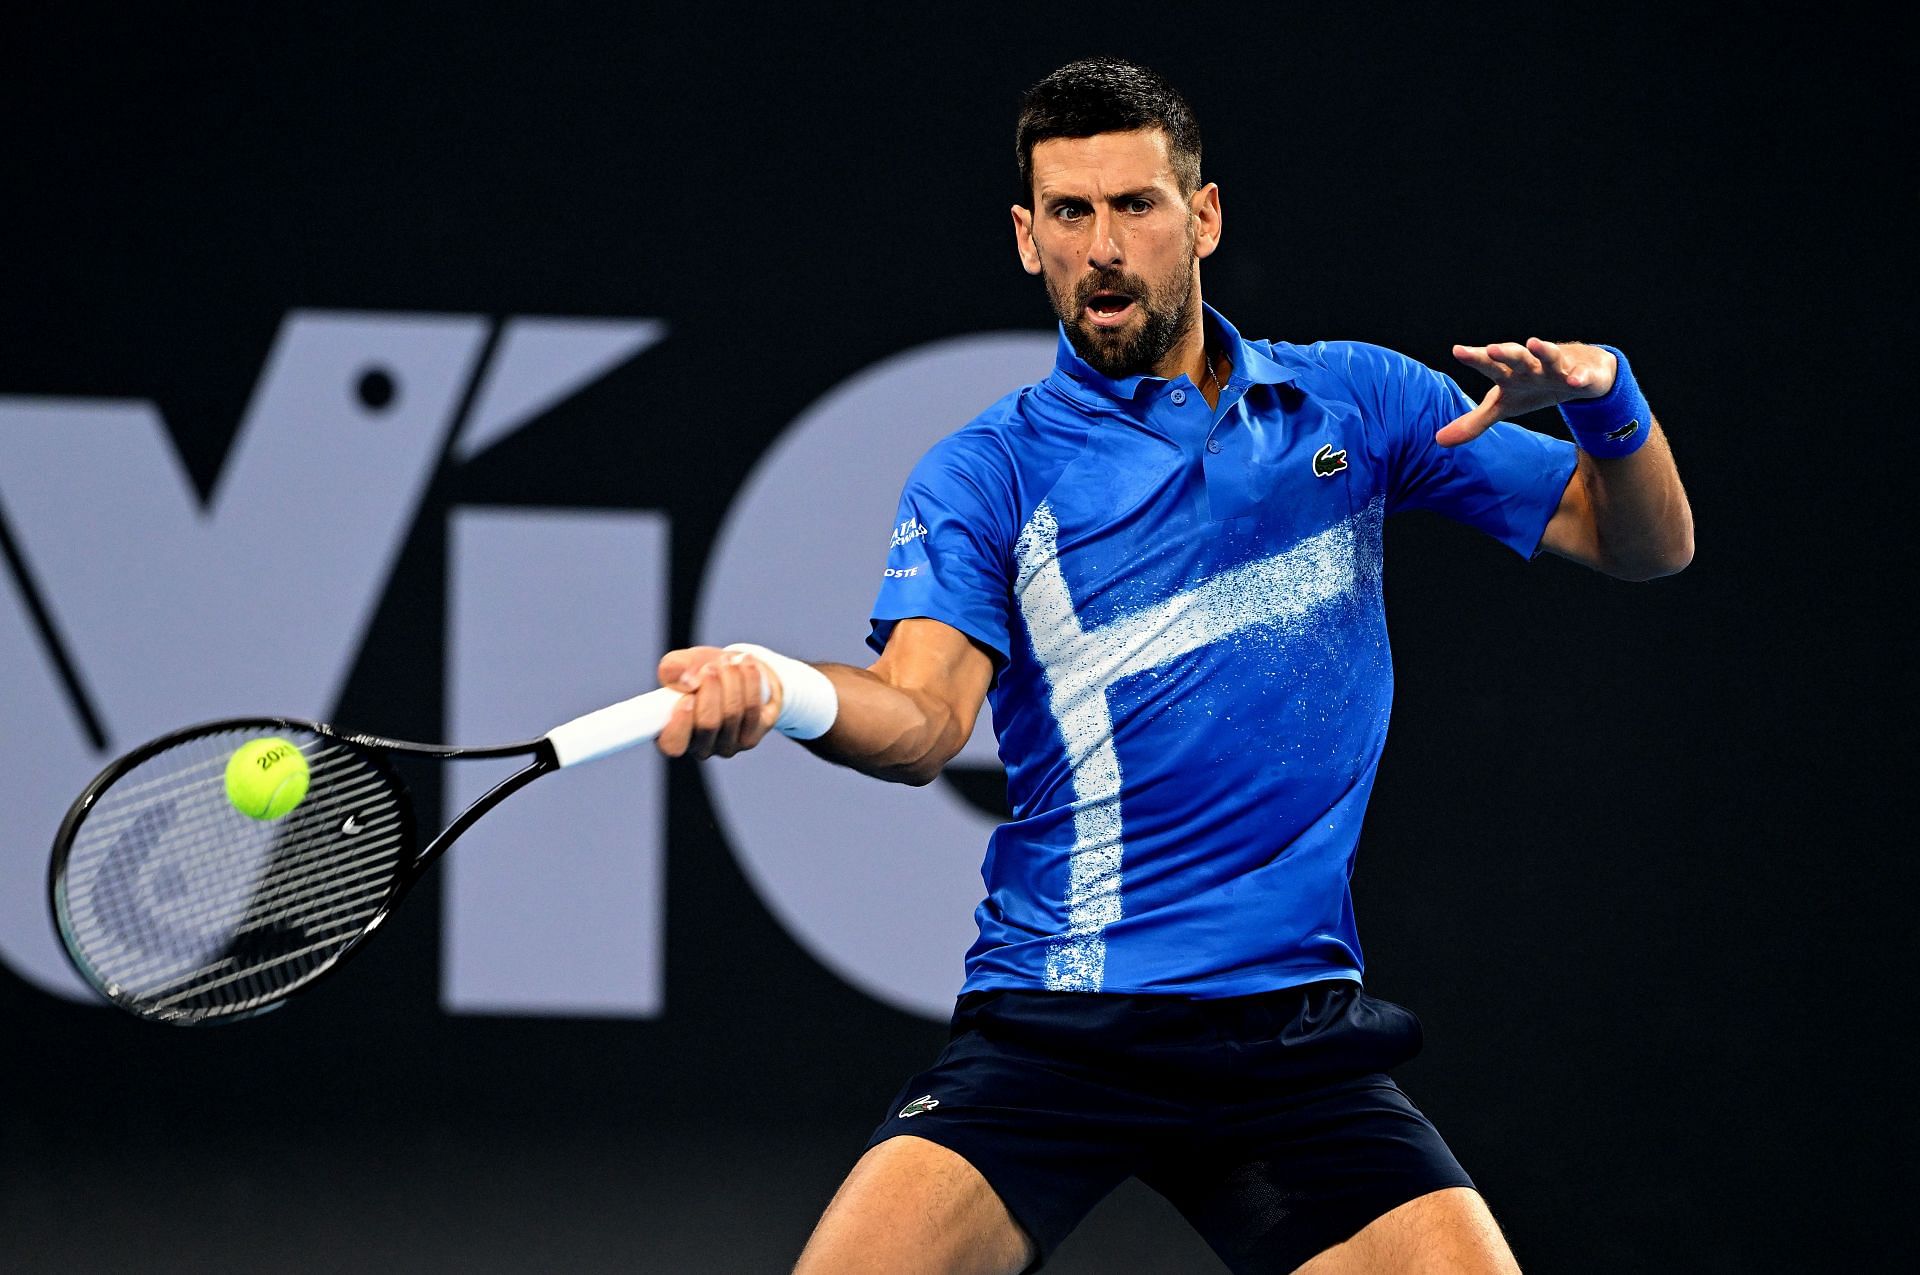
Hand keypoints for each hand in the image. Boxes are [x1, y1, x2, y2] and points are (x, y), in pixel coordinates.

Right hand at [653, 646, 781, 758]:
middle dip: (711, 689)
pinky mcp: (752, 735)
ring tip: (728, 661)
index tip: (688, 697)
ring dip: (731, 680)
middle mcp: (701, 747)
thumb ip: (673, 669)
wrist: (733, 672)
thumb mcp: (680, 665)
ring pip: (732, 713)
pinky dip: (750, 681)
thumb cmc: (698, 673)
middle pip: (708, 724)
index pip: (673, 745)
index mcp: (675, 736)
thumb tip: (688, 683)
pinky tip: (746, 664)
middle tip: (710, 667)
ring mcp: (728, 745)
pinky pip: (753, 708)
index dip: (680, 723)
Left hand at [1438, 338, 1617, 446]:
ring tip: (1533, 342)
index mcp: (1509, 373)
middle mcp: (1531, 366)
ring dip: (1543, 350)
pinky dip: (1579, 377)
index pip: (1489, 364)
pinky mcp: (1582, 375)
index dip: (1474, 358)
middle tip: (1490, 348)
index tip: (1457, 350)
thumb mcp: (1503, 406)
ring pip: (1549, 356)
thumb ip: (1473, 422)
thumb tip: (1438, 440)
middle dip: (1504, 352)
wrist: (1579, 374)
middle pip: (1516, 356)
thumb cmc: (1532, 387)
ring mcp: (1557, 368)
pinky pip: (1581, 376)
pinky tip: (1575, 381)